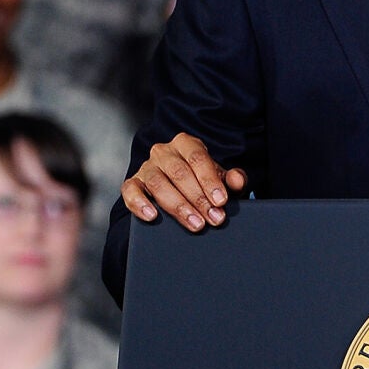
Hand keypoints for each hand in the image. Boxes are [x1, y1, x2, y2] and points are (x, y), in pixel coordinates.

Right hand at [120, 133, 248, 232]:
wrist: (180, 187)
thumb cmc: (201, 180)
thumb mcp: (219, 178)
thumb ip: (231, 178)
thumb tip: (238, 180)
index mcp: (186, 144)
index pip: (197, 158)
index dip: (210, 180)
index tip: (221, 201)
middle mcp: (164, 152)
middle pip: (179, 173)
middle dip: (198, 198)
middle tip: (213, 218)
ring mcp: (147, 167)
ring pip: (158, 183)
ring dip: (178, 206)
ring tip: (195, 223)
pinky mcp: (133, 183)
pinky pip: (130, 190)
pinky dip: (139, 203)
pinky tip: (152, 216)